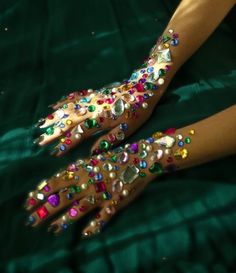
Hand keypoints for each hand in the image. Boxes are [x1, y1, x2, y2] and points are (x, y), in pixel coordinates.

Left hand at [25, 128, 184, 236]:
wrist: (141, 159)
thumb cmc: (116, 157)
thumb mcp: (94, 160)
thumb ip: (77, 169)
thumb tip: (60, 176)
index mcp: (83, 170)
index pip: (56, 182)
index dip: (41, 193)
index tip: (28, 203)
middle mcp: (88, 182)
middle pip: (62, 198)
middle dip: (45, 210)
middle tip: (31, 221)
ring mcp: (102, 194)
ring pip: (78, 210)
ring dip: (64, 221)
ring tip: (52, 230)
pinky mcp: (115, 203)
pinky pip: (102, 218)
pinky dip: (93, 227)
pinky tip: (84, 235)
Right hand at [33, 29, 178, 156]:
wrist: (143, 87)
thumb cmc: (138, 111)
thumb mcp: (128, 129)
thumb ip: (109, 140)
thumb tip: (92, 152)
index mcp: (101, 120)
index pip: (79, 134)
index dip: (66, 144)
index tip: (53, 152)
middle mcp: (92, 109)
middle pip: (68, 122)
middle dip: (52, 132)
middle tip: (38, 141)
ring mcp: (91, 100)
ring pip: (67, 109)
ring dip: (52, 118)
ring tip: (39, 125)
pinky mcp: (92, 94)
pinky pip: (74, 97)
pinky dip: (62, 102)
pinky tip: (53, 105)